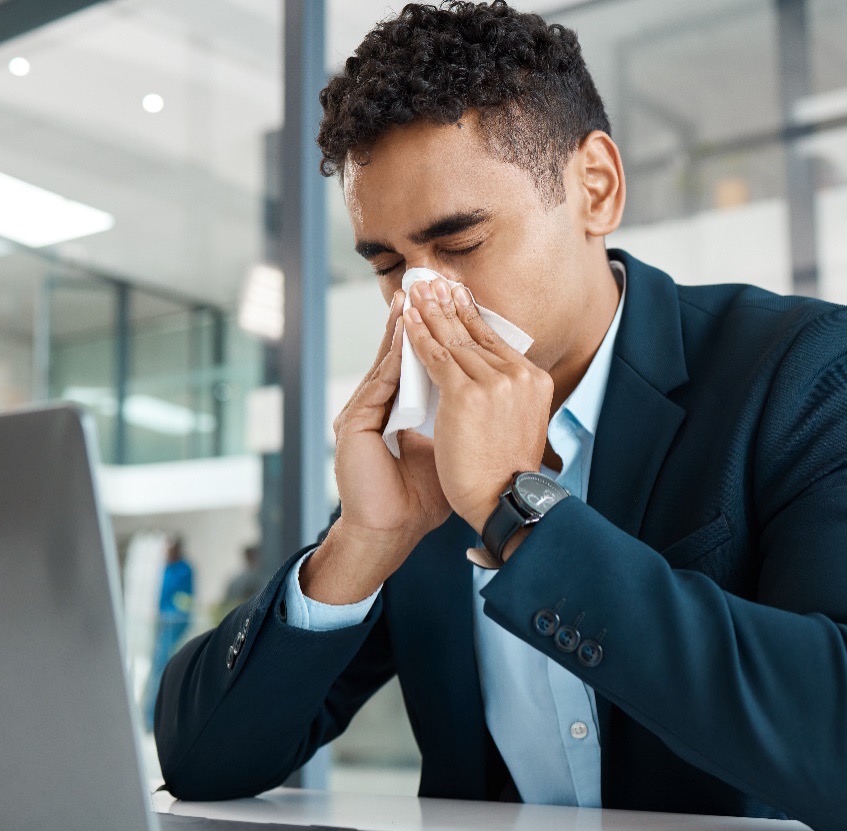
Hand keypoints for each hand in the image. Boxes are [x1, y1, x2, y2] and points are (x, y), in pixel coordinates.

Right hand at [326, 289, 451, 547]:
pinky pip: (379, 382)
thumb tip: (491, 400)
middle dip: (418, 320)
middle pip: (401, 354)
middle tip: (429, 285)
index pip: (420, 364)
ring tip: (413, 297)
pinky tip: (405, 333)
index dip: (435, 335)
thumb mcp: (447, 448)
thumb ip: (459, 421)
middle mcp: (379, 406)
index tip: (451, 306)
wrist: (391, 529)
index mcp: (398, 410)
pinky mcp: (354, 423)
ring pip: (388, 361)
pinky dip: (393, 356)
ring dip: (401, 328)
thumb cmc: (422, 496)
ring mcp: (364, 412)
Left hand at [404, 278, 554, 534]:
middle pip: (474, 334)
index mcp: (533, 382)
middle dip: (448, 305)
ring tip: (415, 290)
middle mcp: (518, 376)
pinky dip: (417, 337)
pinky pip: (435, 357)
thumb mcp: (516, 426)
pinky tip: (406, 319)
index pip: (494, 342)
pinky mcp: (466, 393)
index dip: (471, 317)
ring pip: (453, 340)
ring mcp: (494, 382)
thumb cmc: (505, 476)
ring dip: (430, 312)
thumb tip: (490, 386)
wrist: (502, 502)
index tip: (456, 295)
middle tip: (430, 279)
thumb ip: (506, 400)